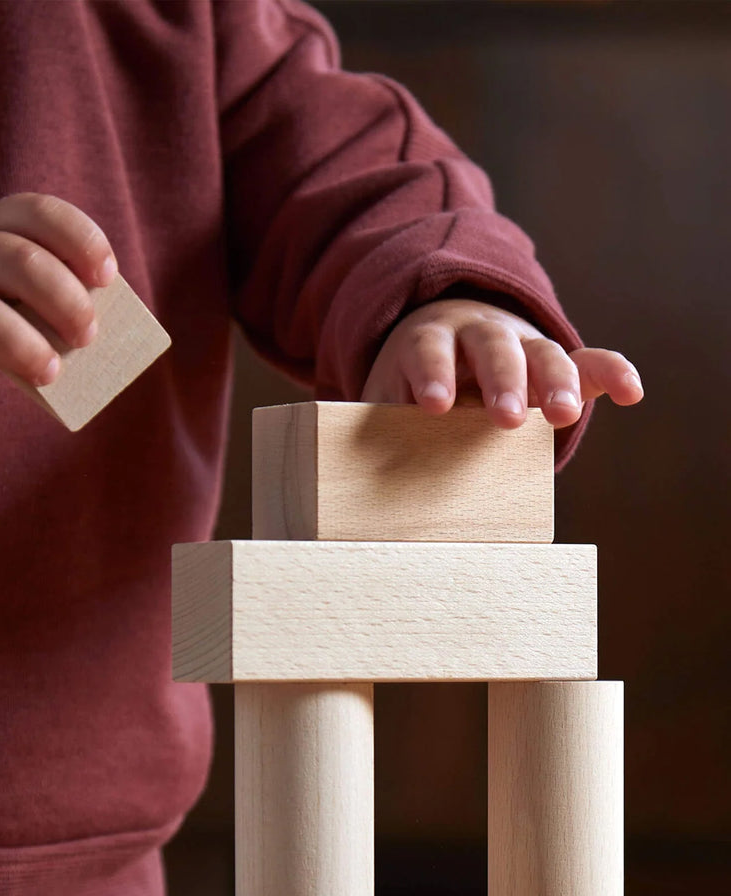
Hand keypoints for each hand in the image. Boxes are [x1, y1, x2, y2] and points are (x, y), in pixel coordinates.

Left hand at [362, 298, 643, 428]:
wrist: (444, 347)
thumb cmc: (408, 388)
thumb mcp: (385, 400)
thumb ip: (374, 426)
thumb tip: (347, 476)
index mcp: (429, 341)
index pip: (429, 350)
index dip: (432, 374)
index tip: (435, 405)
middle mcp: (478, 335)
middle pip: (492, 346)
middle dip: (502, 380)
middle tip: (504, 419)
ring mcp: (521, 345)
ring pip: (542, 352)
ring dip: (554, 381)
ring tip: (563, 416)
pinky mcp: (556, 363)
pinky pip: (588, 363)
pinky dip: (611, 373)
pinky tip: (631, 393)